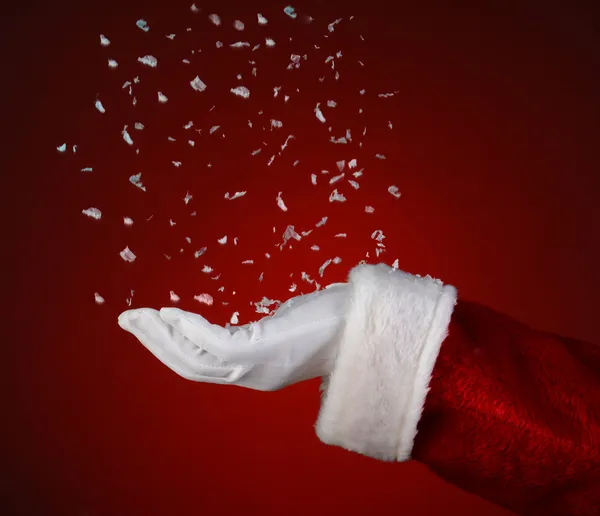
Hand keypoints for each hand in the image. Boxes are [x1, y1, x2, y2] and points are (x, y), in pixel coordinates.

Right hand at [118, 284, 348, 390]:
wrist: (369, 327)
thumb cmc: (333, 322)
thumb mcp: (289, 327)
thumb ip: (266, 329)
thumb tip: (261, 318)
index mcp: (255, 370)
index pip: (202, 364)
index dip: (171, 347)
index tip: (152, 322)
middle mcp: (251, 376)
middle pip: (189, 367)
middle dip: (154, 343)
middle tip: (126, 318)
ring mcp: (257, 368)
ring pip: (195, 361)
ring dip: (162, 337)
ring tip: (138, 315)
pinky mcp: (266, 353)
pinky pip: (217, 346)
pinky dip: (191, 330)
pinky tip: (172, 312)